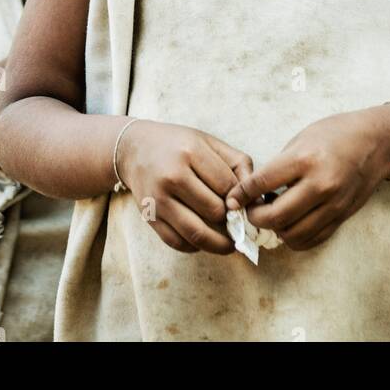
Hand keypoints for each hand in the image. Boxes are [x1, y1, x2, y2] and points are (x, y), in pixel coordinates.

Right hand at [115, 120, 253, 256]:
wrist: (133, 149)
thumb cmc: (178, 145)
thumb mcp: (208, 142)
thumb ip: (237, 164)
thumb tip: (256, 198)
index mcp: (190, 152)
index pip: (227, 186)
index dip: (240, 198)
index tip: (243, 203)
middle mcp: (172, 176)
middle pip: (215, 211)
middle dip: (230, 219)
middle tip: (238, 222)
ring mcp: (158, 199)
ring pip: (197, 233)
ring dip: (219, 243)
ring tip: (230, 243)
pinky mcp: (149, 217)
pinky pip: (178, 243)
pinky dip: (196, 246)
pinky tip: (204, 239)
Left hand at [224, 105, 389, 250]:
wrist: (376, 142)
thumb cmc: (335, 134)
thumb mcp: (301, 138)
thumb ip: (279, 166)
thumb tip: (254, 190)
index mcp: (305, 159)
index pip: (263, 183)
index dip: (242, 194)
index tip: (232, 198)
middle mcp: (320, 185)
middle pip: (275, 217)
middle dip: (255, 217)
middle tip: (249, 210)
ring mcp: (333, 205)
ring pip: (292, 234)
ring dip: (275, 229)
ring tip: (271, 214)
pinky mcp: (342, 217)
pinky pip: (311, 239)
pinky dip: (294, 237)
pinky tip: (289, 222)